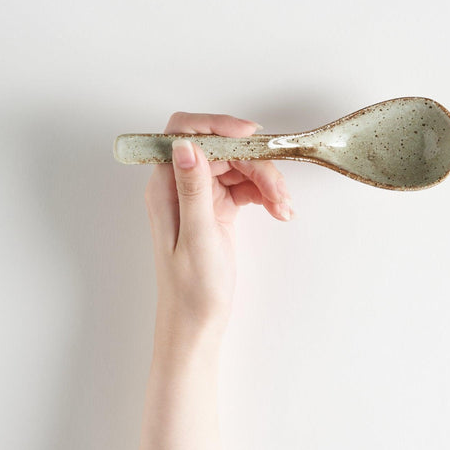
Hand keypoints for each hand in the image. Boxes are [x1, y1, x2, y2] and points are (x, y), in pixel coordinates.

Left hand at [144, 112, 292, 351]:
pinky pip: (245, 187)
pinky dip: (264, 194)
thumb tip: (185, 144)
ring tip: (283, 207)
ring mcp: (201, 196)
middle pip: (222, 150)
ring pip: (238, 167)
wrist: (197, 323)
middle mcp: (181, 184)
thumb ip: (192, 188)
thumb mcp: (196, 236)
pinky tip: (279, 211)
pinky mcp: (218, 208)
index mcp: (166, 186)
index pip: (184, 133)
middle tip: (279, 192)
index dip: (217, 126)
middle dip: (255, 164)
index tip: (251, 136)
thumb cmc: (191, 288)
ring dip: (266, 181)